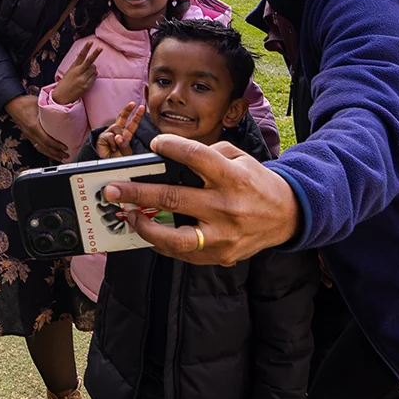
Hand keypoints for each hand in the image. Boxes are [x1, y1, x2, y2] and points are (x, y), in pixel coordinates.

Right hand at [5, 95, 69, 161]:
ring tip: (60, 158)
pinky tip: (50, 153)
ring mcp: (28, 135)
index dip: (56, 146)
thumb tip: (63, 109)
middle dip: (56, 153)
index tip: (65, 148)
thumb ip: (50, 108)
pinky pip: (37, 146)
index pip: (47, 140)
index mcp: (34, 126)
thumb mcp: (39, 104)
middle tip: (66, 156)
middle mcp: (31, 133)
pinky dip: (45, 151)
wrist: (12, 103)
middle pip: (44, 148)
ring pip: (40, 149)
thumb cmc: (25, 102)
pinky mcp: (28, 135)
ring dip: (51, 155)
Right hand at [52, 44, 102, 104]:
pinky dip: (92, 78)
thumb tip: (95, 68)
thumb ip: (81, 68)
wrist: (61, 96)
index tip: (91, 41)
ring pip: (94, 70)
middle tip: (100, 47)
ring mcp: (82, 79)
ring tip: (86, 74)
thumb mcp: (70, 72)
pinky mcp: (86, 86)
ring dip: (93, 70)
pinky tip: (86, 81)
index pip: (81, 55)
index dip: (86, 48)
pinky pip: (94, 79)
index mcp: (73, 67)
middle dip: (95, 53)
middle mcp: (78, 72)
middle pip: (89, 61)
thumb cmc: (66, 82)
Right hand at [95, 102, 143, 159]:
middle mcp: (118, 131)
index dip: (137, 116)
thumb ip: (124, 145)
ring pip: (117, 127)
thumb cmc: (116, 158)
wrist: (105, 164)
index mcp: (126, 135)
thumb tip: (118, 136)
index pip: (133, 124)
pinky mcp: (103, 135)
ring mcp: (110, 132)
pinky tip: (111, 148)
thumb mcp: (125, 153)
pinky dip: (112, 143)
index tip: (142, 108)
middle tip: (132, 103)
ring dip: (118, 138)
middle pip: (122, 117)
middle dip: (127, 109)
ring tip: (116, 148)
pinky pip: (110, 135)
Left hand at [102, 134, 299, 265]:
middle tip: (111, 189)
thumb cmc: (256, 184)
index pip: (197, 157)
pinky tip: (150, 230)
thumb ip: (209, 154)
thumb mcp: (241, 159)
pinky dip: (163, 242)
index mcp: (233, 178)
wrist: (287, 216)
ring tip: (129, 215)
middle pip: (174, 198)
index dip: (173, 147)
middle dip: (137, 192)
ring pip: (175, 238)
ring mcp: (223, 236)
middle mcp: (227, 208)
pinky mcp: (220, 255)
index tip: (155, 143)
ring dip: (145, 227)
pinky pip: (184, 252)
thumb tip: (172, 157)